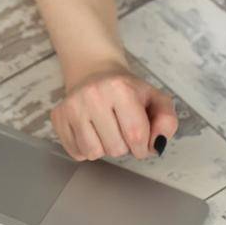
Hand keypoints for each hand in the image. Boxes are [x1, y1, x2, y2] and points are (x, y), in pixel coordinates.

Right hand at [51, 70, 178, 160]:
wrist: (95, 71)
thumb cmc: (128, 90)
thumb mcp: (156, 99)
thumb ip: (167, 122)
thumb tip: (157, 146)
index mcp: (121, 89)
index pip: (136, 135)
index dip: (143, 147)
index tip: (142, 141)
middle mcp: (93, 95)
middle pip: (115, 148)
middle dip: (124, 146)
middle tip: (121, 128)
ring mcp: (72, 106)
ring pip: (94, 153)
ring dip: (104, 148)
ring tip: (107, 130)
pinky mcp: (58, 116)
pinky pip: (76, 152)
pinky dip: (87, 149)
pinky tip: (91, 131)